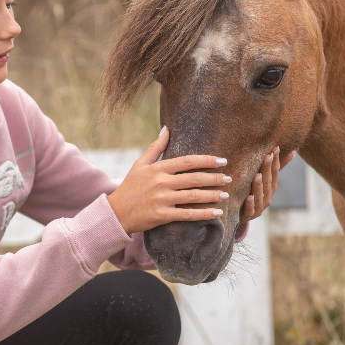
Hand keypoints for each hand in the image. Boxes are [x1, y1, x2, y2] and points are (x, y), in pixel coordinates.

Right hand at [107, 127, 231, 233]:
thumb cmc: (129, 187)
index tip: (222, 161)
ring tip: (226, 194)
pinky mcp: (162, 216)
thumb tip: (166, 129)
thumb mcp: (139, 165)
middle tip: (229, 178)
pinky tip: (217, 212)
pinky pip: (188, 215)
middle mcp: (161, 183)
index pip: (188, 161)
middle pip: (194, 178)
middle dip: (215, 178)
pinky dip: (204, 214)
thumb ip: (155, 148)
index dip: (207, 160)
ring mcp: (162, 200)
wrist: (116, 212)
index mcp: (158, 169)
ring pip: (194, 196)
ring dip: (212, 195)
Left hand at [239, 147, 294, 223]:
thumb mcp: (264, 181)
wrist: (240, 216)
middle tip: (267, 156)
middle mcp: (267, 197)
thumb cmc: (253, 194)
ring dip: (259, 186)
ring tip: (257, 175)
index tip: (275, 148)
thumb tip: (292, 152)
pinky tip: (249, 197)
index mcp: (271, 187)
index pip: (274, 172)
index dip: (275, 161)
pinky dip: (250, 204)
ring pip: (260, 196)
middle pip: (268, 182)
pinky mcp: (249, 216)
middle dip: (267, 169)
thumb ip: (276, 168)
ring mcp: (259, 207)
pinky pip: (250, 210)